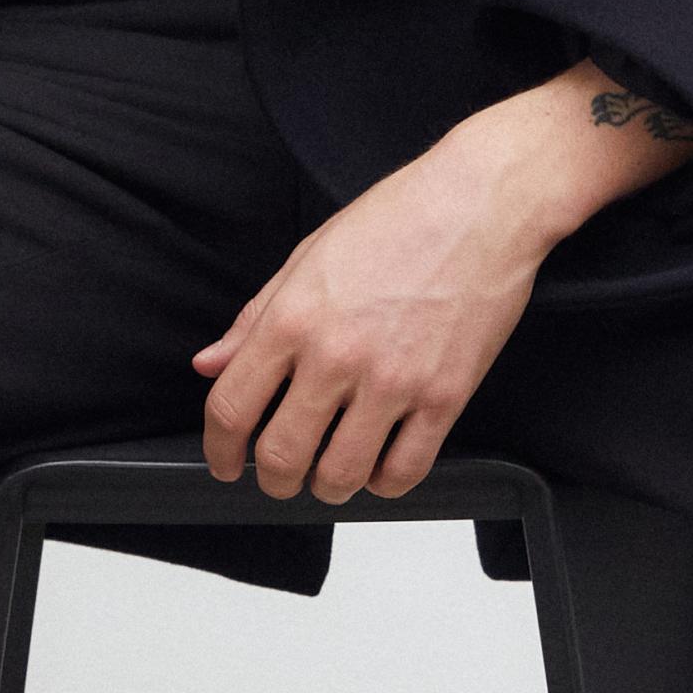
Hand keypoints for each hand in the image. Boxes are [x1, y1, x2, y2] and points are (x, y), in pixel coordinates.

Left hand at [190, 118, 559, 506]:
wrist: (480, 204)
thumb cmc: (399, 219)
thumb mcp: (308, 255)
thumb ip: (255, 317)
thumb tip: (211, 363)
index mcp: (294, 318)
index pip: (231, 407)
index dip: (220, 449)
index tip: (226, 461)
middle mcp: (337, 355)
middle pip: (282, 455)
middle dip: (272, 480)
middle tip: (279, 476)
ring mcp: (393, 381)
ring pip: (341, 476)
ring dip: (327, 487)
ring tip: (330, 473)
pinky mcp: (445, 397)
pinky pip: (404, 472)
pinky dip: (384, 483)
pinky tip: (380, 464)